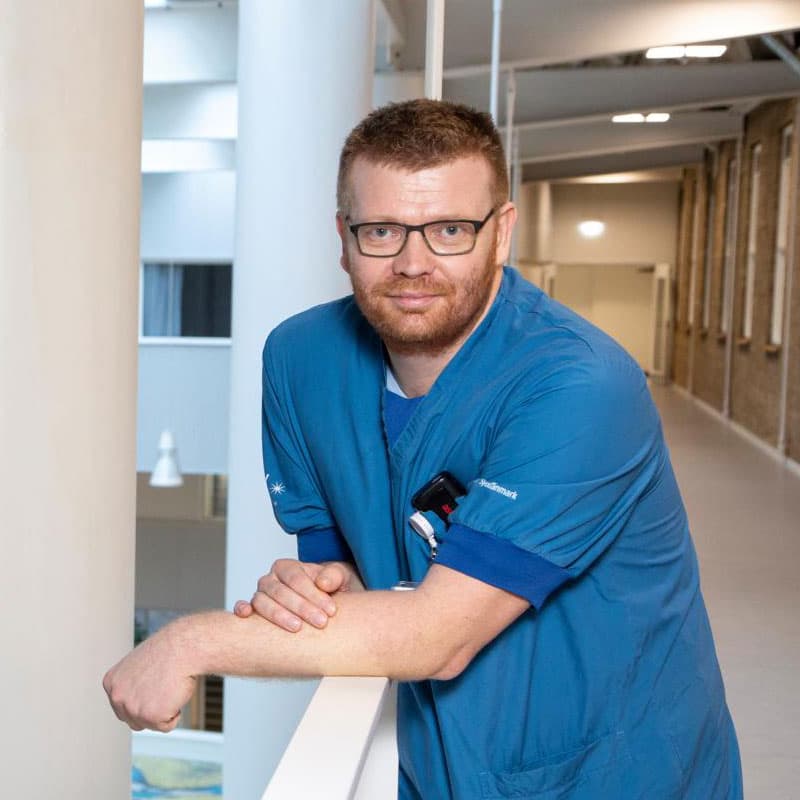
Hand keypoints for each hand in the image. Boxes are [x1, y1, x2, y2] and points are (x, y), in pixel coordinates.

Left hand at [103, 622, 196, 731]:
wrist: (184, 647)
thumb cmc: (169, 651)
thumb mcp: (140, 665)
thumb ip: (132, 685)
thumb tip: (139, 698)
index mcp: (112, 682)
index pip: (123, 707)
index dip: (144, 699)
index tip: (154, 685)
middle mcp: (117, 697)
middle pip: (134, 720)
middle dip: (151, 710)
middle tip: (164, 688)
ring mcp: (132, 708)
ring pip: (150, 724)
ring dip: (164, 711)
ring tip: (170, 687)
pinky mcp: (151, 716)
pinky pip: (167, 726)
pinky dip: (176, 713)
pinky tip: (176, 692)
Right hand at [233, 559, 363, 632]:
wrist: (326, 610)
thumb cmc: (333, 590)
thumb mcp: (341, 578)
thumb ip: (334, 575)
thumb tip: (322, 583)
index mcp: (289, 568)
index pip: (296, 577)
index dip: (313, 593)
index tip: (331, 610)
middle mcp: (271, 580)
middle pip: (279, 591)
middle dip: (301, 607)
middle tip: (321, 622)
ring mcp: (260, 596)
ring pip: (262, 601)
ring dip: (279, 615)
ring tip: (297, 627)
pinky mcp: (254, 612)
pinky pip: (242, 608)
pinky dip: (242, 609)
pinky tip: (247, 615)